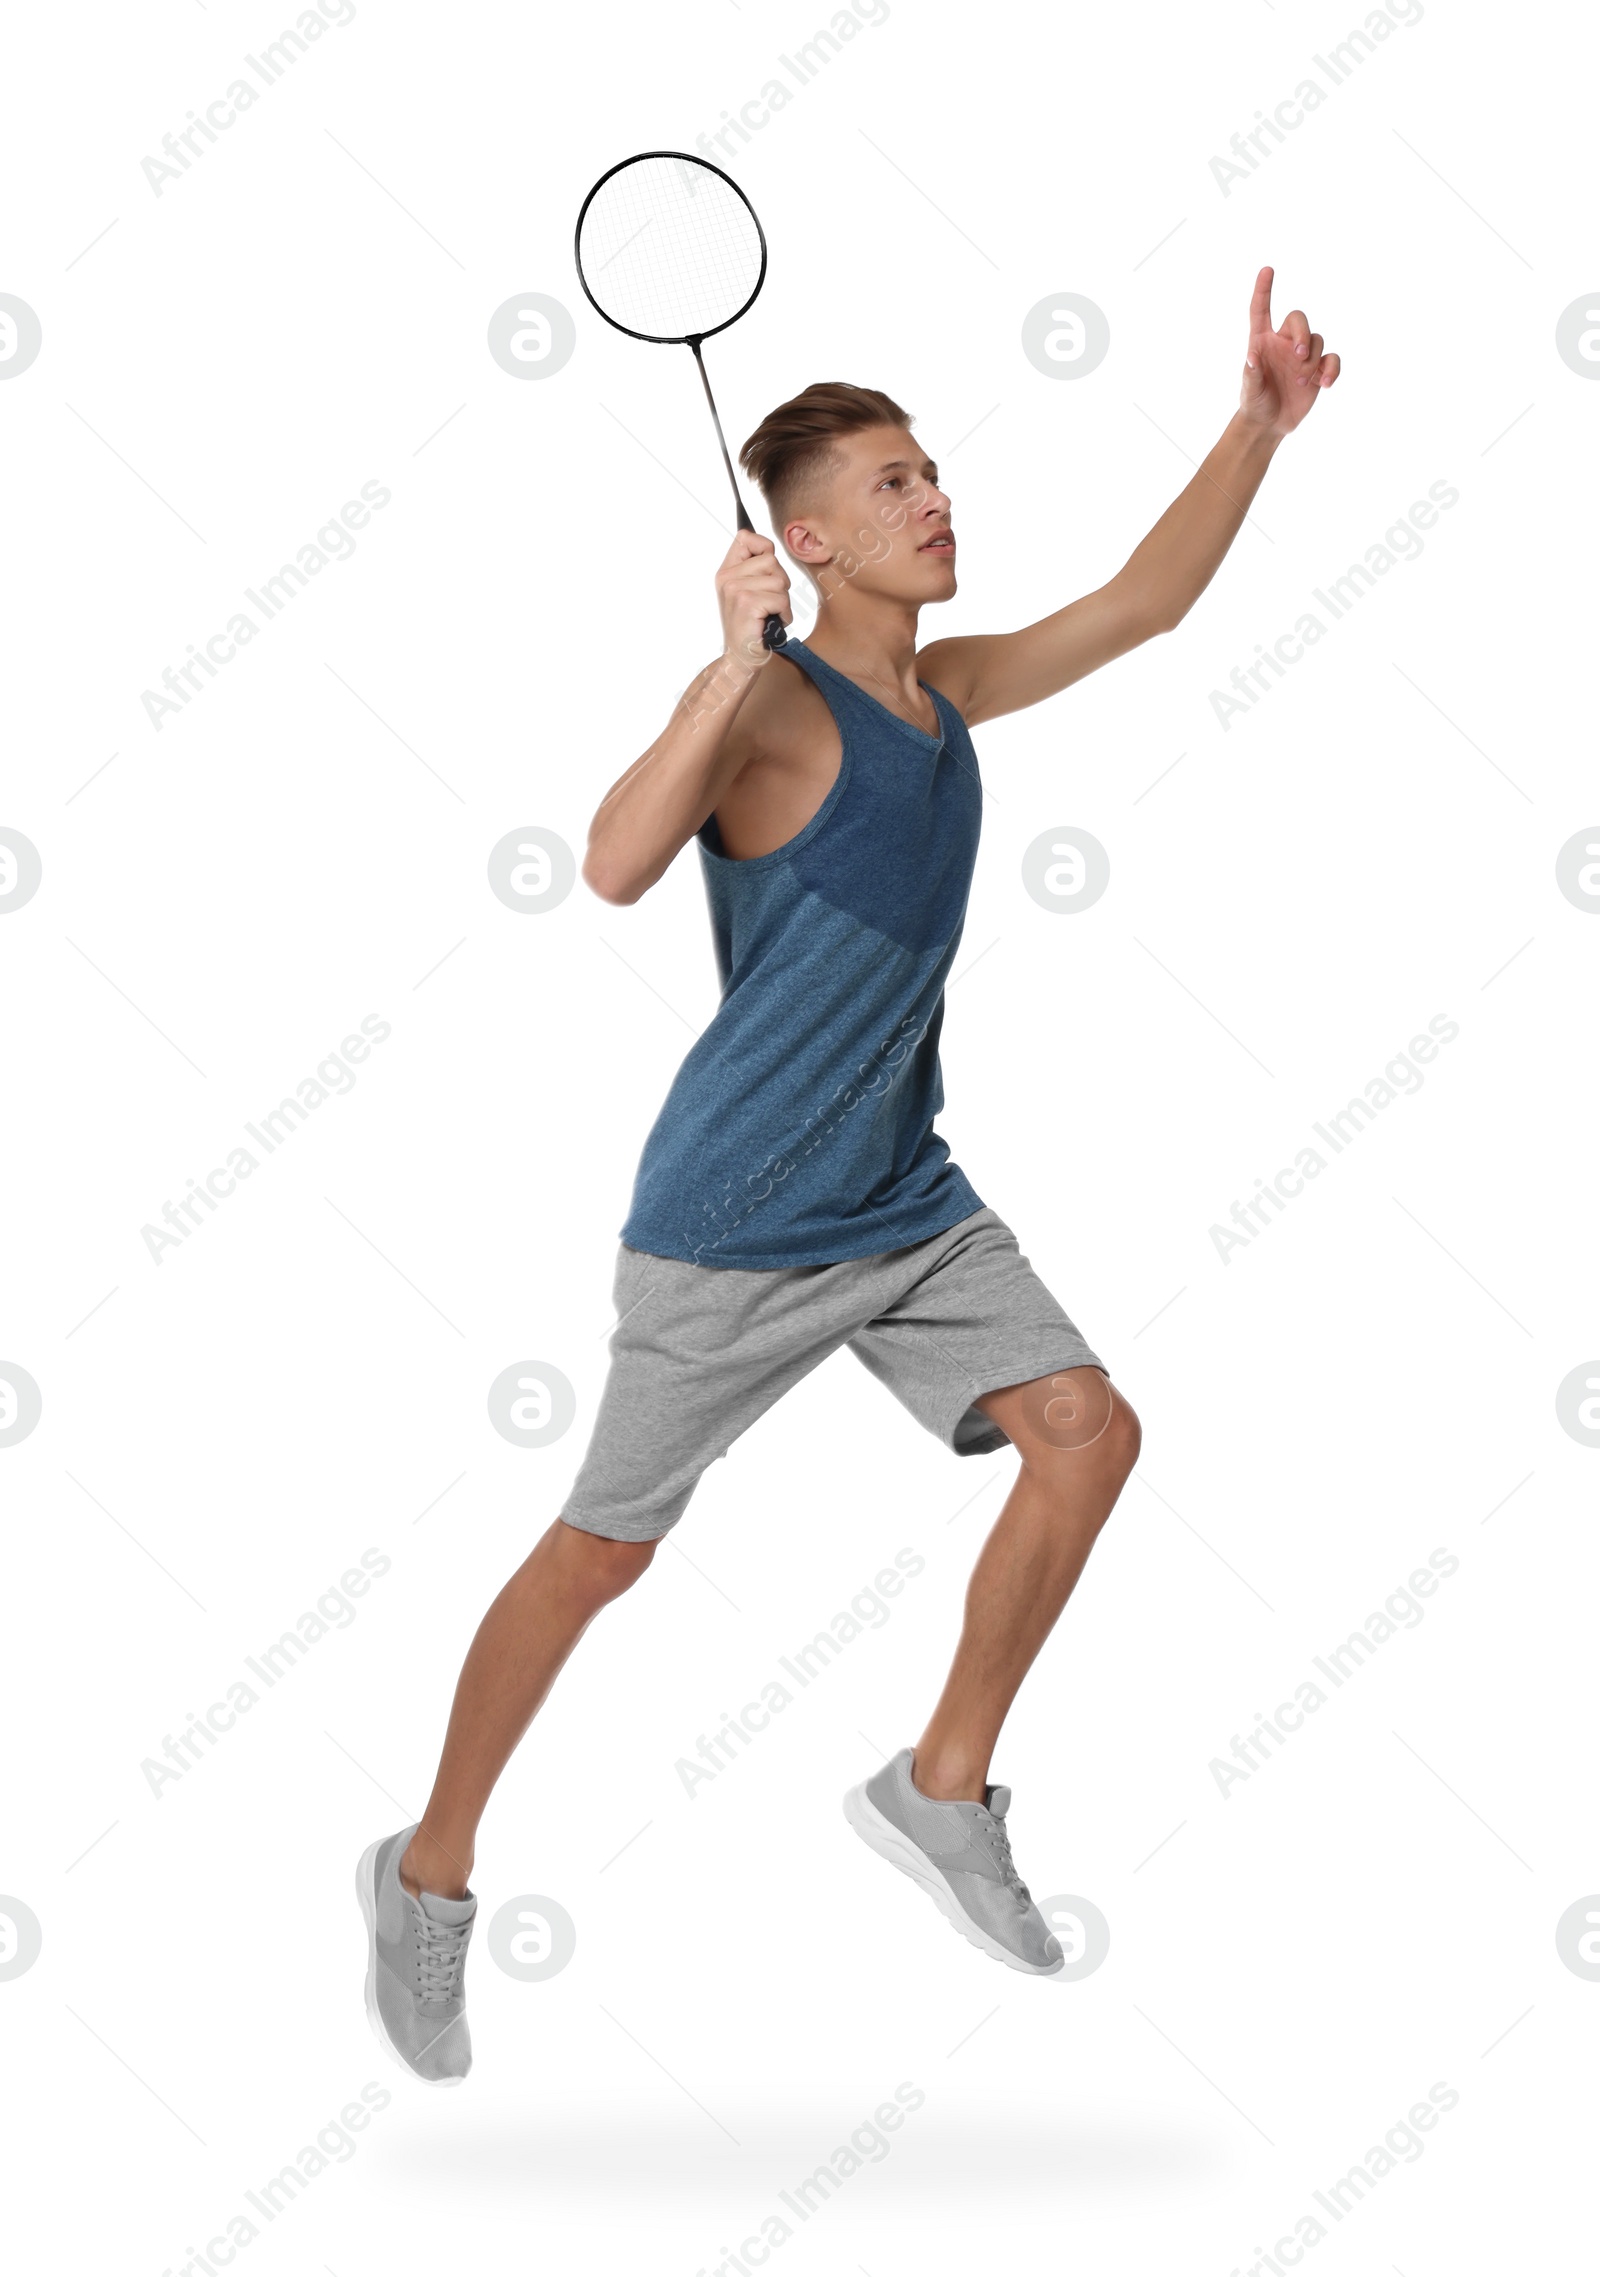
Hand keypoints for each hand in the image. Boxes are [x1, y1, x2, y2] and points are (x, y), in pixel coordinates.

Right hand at [715, 529, 791, 666]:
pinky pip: (781, 598)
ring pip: (779, 581)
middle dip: (780, 583)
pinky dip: (784, 614)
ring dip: (783, 602)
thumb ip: (754, 569)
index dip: (763, 547)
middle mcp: (726, 578)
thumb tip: (770, 547)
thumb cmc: (751, 628)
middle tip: (769, 604)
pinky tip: (772, 624)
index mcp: (726, 572)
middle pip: (771, 560)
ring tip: (770, 615)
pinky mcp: (746, 604)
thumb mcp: (747, 593)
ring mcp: (735, 590)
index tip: (767, 571)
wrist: (741, 660)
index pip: (745, 537)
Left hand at [1238, 266, 1340, 437]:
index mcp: (1262, 341)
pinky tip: (1324, 384)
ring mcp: (1302, 354)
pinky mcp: (1317, 369)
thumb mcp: (1249, 391)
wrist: (1270, 424)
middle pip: (1299, 319)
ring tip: (1301, 381)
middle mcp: (1283, 342)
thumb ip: (1251, 374)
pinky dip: (1332, 369)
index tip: (1267, 269)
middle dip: (1302, 333)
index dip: (1263, 289)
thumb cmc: (1255, 403)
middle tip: (1299, 354)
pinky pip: (1332, 359)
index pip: (1261, 310)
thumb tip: (1252, 357)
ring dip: (1312, 359)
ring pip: (1317, 340)